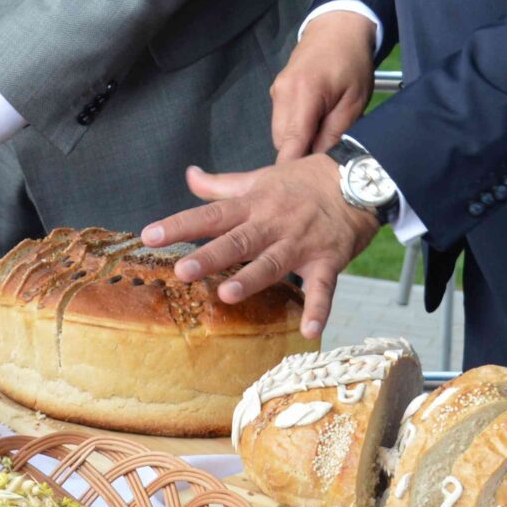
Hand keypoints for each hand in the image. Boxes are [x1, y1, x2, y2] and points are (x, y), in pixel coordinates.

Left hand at [140, 157, 376, 338]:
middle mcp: (273, 223)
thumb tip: (190, 176)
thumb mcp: (260, 177)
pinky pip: (323, 287)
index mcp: (253, 204)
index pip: (210, 214)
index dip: (180, 225)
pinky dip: (317, 308)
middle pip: (238, 240)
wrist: (357, 178)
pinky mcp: (328, 260)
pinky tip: (308, 330)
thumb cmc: (302, 180)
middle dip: (210, 256)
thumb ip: (222, 184)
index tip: (149, 235)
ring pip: (273, 262)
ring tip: (228, 295)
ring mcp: (300, 243)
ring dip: (252, 279)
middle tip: (182, 270)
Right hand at [270, 11, 376, 161]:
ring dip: (298, 145)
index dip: (295, 171)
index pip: (290, 145)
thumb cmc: (352, 62)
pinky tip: (315, 131)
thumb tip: (320, 164)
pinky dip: (296, 132)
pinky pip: (282, 123)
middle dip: (299, 158)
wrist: (338, 27)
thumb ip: (336, 133)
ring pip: (280, 135)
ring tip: (322, 147)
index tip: (306, 190)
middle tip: (322, 170)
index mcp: (303, 95)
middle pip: (282, 144)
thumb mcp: (354, 101)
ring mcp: (276, 93)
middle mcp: (282, 94)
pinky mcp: (277, 92)